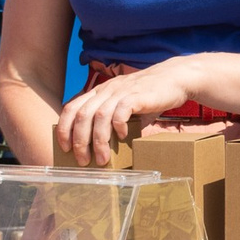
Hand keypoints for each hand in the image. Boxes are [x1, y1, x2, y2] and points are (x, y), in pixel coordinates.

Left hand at [56, 62, 190, 164]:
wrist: (175, 79)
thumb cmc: (150, 96)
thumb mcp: (126, 106)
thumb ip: (114, 120)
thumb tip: (107, 146)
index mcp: (100, 92)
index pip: (72, 107)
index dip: (64, 128)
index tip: (65, 147)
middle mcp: (106, 90)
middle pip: (82, 115)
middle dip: (79, 141)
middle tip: (82, 160)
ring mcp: (121, 91)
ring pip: (99, 116)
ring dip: (98, 140)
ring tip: (102, 159)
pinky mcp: (137, 95)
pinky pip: (121, 112)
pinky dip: (118, 126)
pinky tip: (123, 137)